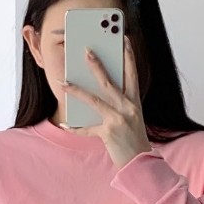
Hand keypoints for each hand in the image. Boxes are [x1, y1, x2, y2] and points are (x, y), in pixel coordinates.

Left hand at [62, 34, 153, 169]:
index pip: (132, 74)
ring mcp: (118, 120)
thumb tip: (99, 90)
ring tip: (63, 82)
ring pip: (94, 100)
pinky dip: (75, 128)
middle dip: (97, 65)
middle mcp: (128, 108)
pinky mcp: (108, 133)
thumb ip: (120, 102)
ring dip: (77, 90)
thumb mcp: (132, 116)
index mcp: (135, 102)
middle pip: (110, 82)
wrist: (140, 163)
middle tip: (86, 51)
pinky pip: (87, 128)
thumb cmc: (134, 139)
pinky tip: (64, 124)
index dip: (129, 56)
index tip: (125, 40)